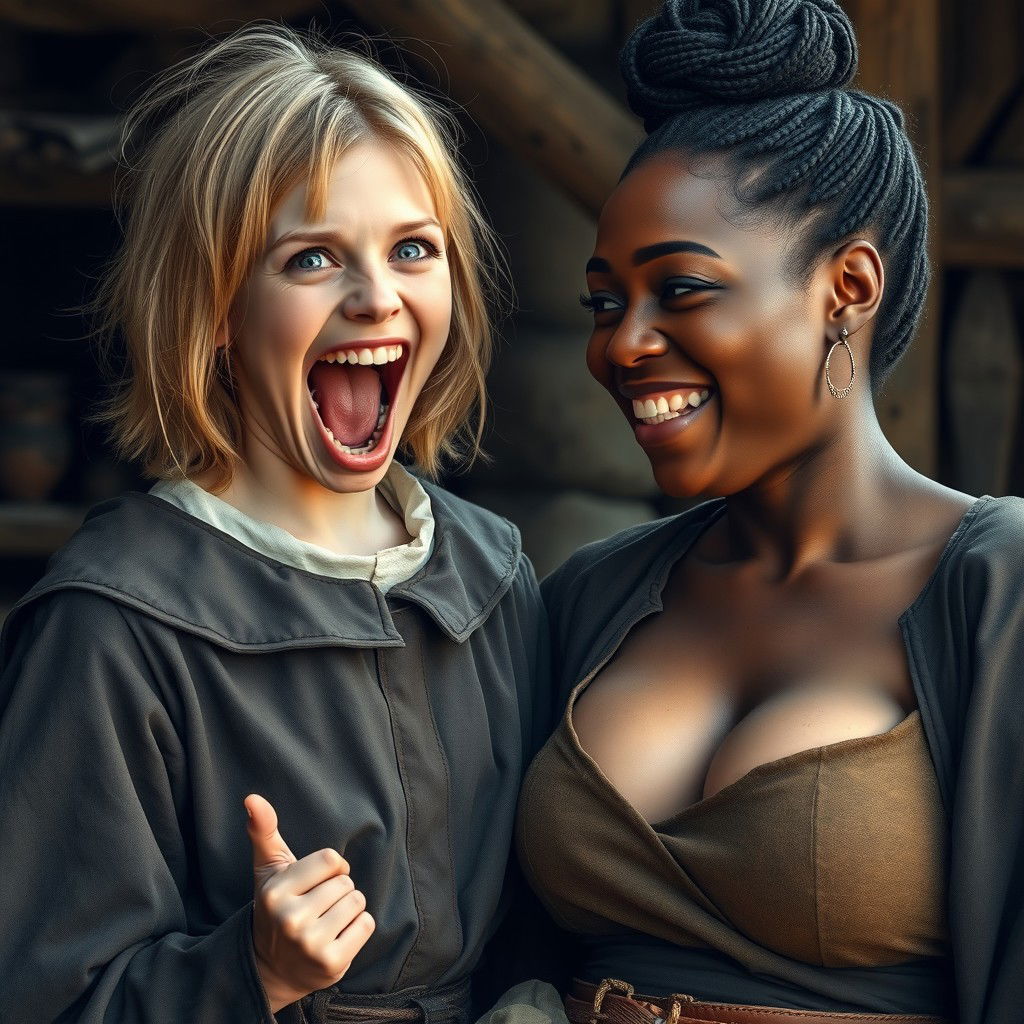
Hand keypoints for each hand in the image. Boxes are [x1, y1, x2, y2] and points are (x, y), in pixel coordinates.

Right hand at [245, 793, 374, 1012]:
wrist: (273, 970)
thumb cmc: (277, 908)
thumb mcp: (268, 870)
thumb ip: (263, 831)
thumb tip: (252, 797)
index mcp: (276, 892)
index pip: (332, 859)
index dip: (331, 868)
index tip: (316, 882)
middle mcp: (290, 919)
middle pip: (346, 882)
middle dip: (338, 890)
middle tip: (317, 908)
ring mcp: (310, 944)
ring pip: (358, 901)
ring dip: (349, 909)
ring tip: (326, 922)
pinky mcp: (331, 963)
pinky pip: (366, 924)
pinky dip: (358, 928)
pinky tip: (337, 938)